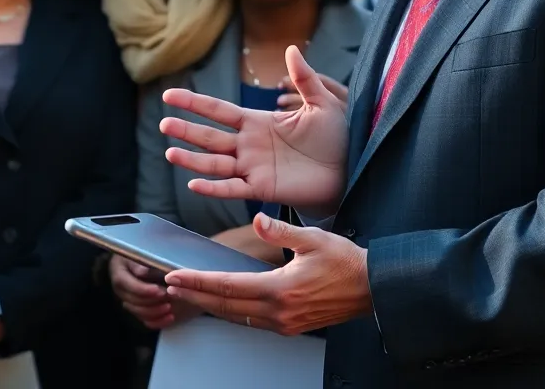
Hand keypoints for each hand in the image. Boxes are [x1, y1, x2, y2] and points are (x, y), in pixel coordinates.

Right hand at [108, 254, 173, 328]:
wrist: (126, 266)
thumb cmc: (133, 259)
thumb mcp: (133, 256)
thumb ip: (138, 264)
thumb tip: (144, 272)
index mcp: (120, 278)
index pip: (132, 287)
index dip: (146, 290)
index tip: (161, 290)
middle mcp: (122, 293)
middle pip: (136, 303)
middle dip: (154, 302)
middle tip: (170, 297)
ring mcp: (128, 304)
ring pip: (141, 314)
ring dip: (157, 312)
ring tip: (170, 307)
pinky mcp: (136, 311)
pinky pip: (145, 321)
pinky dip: (158, 322)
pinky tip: (170, 318)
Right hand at [160, 46, 347, 215]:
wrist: (348, 169)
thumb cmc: (335, 136)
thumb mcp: (320, 103)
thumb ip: (304, 78)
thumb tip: (291, 48)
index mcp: (257, 122)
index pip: (218, 110)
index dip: (194, 103)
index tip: (169, 95)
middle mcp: (248, 145)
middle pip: (210, 137)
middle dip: (186, 130)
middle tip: (163, 123)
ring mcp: (252, 168)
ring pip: (214, 163)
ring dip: (192, 160)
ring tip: (170, 153)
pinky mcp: (262, 189)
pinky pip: (233, 188)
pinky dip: (214, 188)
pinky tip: (194, 184)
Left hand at [164, 213, 371, 335]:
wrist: (374, 289)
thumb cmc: (347, 263)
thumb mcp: (314, 238)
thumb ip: (281, 230)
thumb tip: (258, 219)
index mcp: (280, 290)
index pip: (227, 286)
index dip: (197, 282)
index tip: (174, 277)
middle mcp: (279, 312)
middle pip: (225, 306)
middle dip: (195, 295)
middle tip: (170, 286)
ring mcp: (285, 323)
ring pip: (236, 316)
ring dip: (210, 304)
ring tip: (189, 292)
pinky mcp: (291, 325)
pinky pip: (252, 320)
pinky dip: (231, 310)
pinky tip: (222, 301)